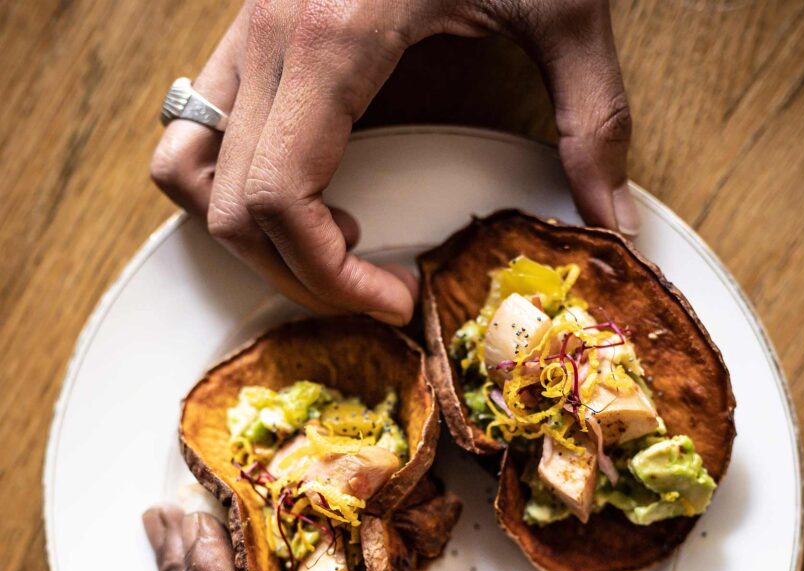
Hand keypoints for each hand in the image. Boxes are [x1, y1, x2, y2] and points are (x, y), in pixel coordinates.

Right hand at [151, 0, 635, 323]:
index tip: (394, 300)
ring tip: (328, 242)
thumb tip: (609, 218)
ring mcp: (246, 30)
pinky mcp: (250, 29)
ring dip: (244, 232)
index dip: (329, 279)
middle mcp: (267, 38)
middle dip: (297, 276)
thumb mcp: (563, 3)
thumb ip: (593, 117)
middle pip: (228, 208)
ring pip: (186, 169)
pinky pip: (197, 128)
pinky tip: (308, 190)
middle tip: (371, 292)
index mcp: (330, 38)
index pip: (279, 202)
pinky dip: (231, 184)